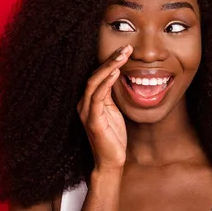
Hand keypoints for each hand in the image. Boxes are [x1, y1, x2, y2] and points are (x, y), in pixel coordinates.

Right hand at [77, 45, 131, 170]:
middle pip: (95, 74)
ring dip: (110, 66)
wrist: (111, 163)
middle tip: (127, 47)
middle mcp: (84, 104)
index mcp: (90, 101)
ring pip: (94, 82)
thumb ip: (113, 96)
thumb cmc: (114, 139)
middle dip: (111, 59)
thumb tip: (120, 78)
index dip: (111, 61)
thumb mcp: (115, 112)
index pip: (98, 75)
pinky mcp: (92, 120)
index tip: (126, 49)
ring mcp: (86, 111)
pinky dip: (106, 82)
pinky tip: (116, 73)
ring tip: (123, 55)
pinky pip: (97, 97)